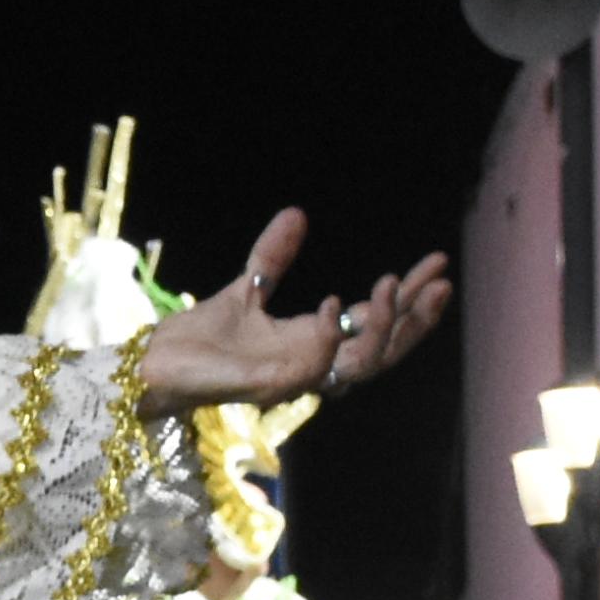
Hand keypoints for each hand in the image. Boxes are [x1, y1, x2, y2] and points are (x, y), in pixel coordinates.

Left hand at [133, 212, 446, 411]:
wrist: (158, 361)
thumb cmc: (202, 336)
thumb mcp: (248, 286)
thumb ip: (274, 257)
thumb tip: (297, 213)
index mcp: (315, 344)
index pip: (376, 325)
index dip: (409, 298)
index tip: (435, 264)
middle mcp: (314, 366)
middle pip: (385, 352)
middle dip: (417, 320)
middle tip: (441, 284)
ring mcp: (296, 379)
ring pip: (363, 364)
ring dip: (384, 326)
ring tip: (393, 285)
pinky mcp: (271, 386)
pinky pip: (315, 365)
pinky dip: (329, 334)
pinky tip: (334, 303)